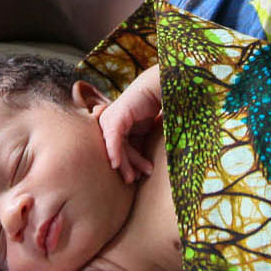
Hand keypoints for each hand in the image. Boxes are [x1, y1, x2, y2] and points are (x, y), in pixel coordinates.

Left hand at [96, 65, 162, 183]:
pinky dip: (114, 152)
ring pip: (116, 147)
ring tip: (138, 175)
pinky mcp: (114, 118)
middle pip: (117, 150)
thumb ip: (141, 146)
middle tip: (133, 180)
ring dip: (127, 163)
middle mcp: (110, 124)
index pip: (121, 150)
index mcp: (118, 127)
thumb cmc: (156, 108)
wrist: (160, 89)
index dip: (129, 165)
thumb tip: (144, 169)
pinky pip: (113, 139)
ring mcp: (110, 120)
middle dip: (126, 167)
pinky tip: (116, 164)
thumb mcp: (147, 132)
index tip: (137, 178)